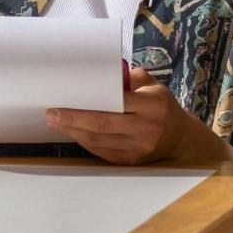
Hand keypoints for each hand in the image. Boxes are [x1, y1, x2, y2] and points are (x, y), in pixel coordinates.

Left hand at [46, 68, 228, 165]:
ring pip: (99, 142)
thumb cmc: (162, 106)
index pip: (114, 104)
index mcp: (151, 105)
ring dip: (74, 133)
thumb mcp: (152, 85)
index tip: (63, 101)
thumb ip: (129, 78)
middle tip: (51, 115)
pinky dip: (86, 143)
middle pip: (102, 126)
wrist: (181, 139)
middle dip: (72, 120)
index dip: (86, 105)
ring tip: (56, 123)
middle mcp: (145, 128)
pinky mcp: (131, 161)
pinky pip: (103, 153)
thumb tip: (100, 71)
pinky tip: (74, 134)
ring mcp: (138, 148)